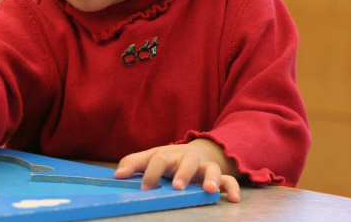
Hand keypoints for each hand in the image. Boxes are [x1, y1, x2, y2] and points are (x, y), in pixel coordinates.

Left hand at [114, 138, 240, 201]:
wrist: (196, 151)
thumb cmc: (168, 159)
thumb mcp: (150, 157)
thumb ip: (133, 163)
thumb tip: (117, 175)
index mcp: (169, 155)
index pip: (159, 159)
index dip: (151, 173)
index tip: (145, 189)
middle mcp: (188, 160)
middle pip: (188, 160)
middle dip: (183, 173)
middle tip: (177, 187)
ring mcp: (205, 167)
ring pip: (212, 168)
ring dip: (211, 177)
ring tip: (209, 189)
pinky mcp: (219, 176)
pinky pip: (229, 180)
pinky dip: (233, 187)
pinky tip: (233, 199)